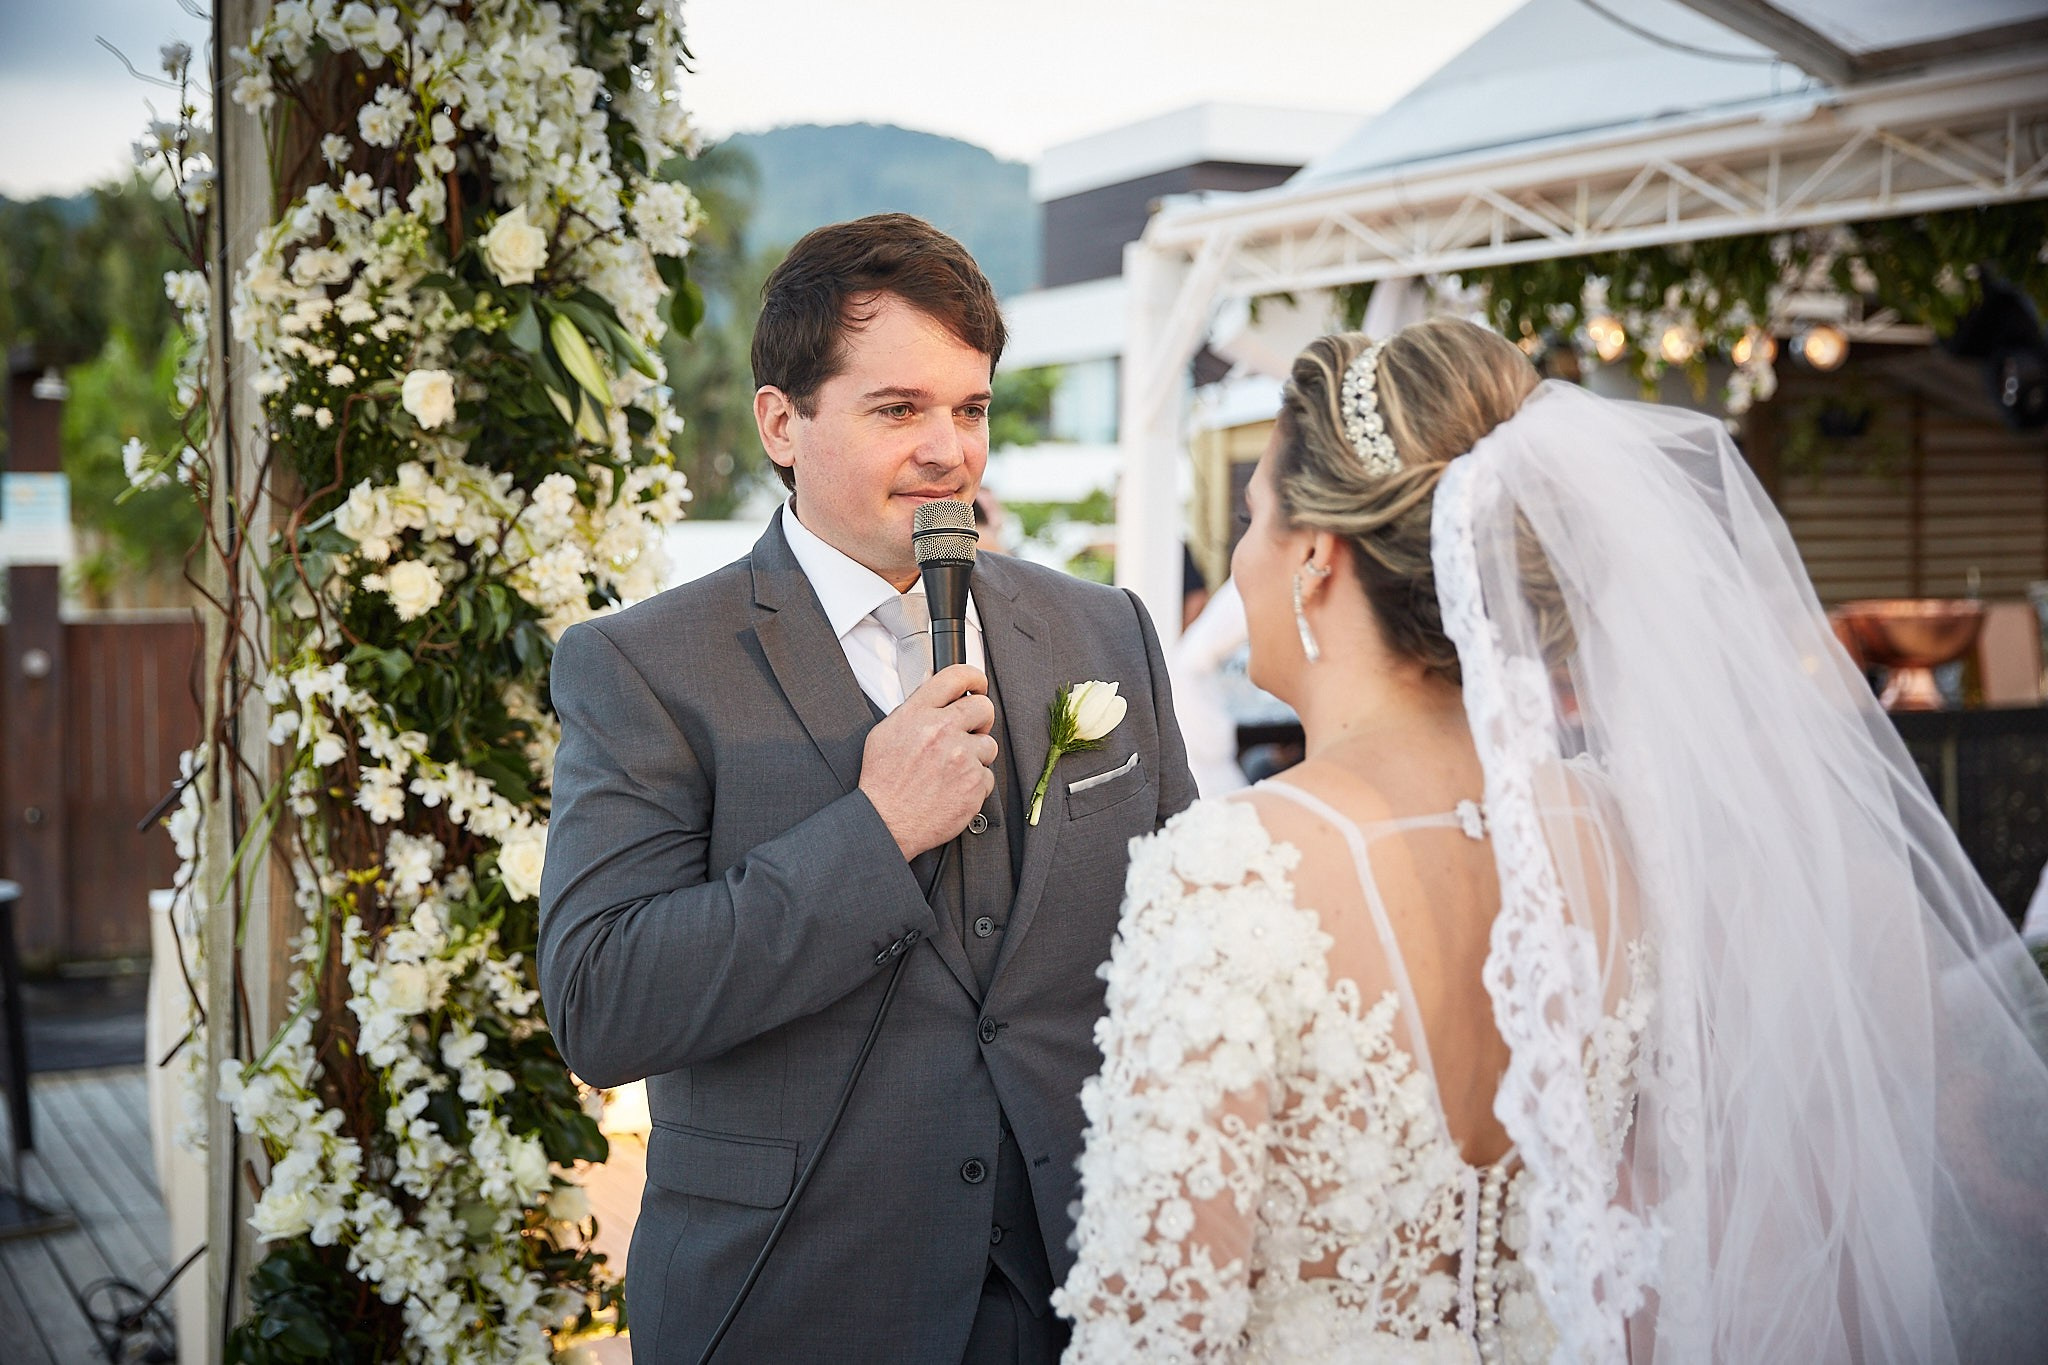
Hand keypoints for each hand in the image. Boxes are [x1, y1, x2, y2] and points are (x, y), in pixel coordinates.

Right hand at [859, 664, 996, 859]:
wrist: (887, 821)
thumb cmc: (884, 781)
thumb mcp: (886, 733)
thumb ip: (913, 708)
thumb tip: (931, 685)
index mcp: (918, 715)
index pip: (956, 677)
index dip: (973, 677)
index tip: (978, 684)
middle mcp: (941, 731)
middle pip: (984, 706)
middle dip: (980, 719)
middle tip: (969, 732)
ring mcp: (960, 758)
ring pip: (989, 744)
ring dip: (976, 756)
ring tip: (952, 770)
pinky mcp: (974, 783)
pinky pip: (987, 775)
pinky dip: (974, 783)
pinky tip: (953, 788)